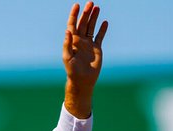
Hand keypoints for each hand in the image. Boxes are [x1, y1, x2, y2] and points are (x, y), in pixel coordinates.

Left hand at [63, 2, 107, 117]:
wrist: (83, 80)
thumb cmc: (72, 70)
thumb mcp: (68, 57)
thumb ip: (67, 44)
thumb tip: (68, 31)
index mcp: (72, 41)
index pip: (72, 24)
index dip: (74, 15)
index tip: (77, 5)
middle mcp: (80, 40)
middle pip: (83, 23)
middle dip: (86, 13)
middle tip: (90, 3)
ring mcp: (88, 43)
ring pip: (91, 27)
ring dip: (94, 18)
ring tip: (97, 8)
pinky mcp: (97, 48)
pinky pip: (100, 36)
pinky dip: (102, 29)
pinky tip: (105, 22)